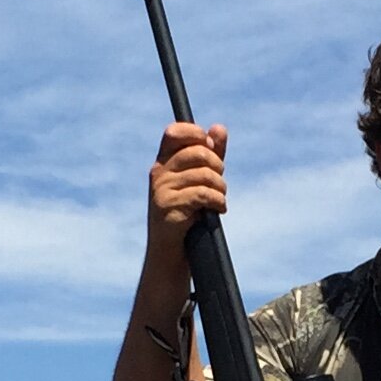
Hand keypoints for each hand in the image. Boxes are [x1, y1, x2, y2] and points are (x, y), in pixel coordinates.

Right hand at [144, 121, 227, 252]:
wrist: (172, 252)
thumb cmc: (187, 213)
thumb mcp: (200, 179)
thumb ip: (211, 153)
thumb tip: (219, 128)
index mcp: (164, 162)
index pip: (174, 132)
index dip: (195, 134)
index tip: (211, 147)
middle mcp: (159, 172)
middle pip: (198, 152)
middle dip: (218, 166)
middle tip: (220, 181)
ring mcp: (161, 189)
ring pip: (204, 174)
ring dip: (221, 188)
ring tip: (219, 199)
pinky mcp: (168, 207)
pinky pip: (203, 194)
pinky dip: (218, 201)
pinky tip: (218, 209)